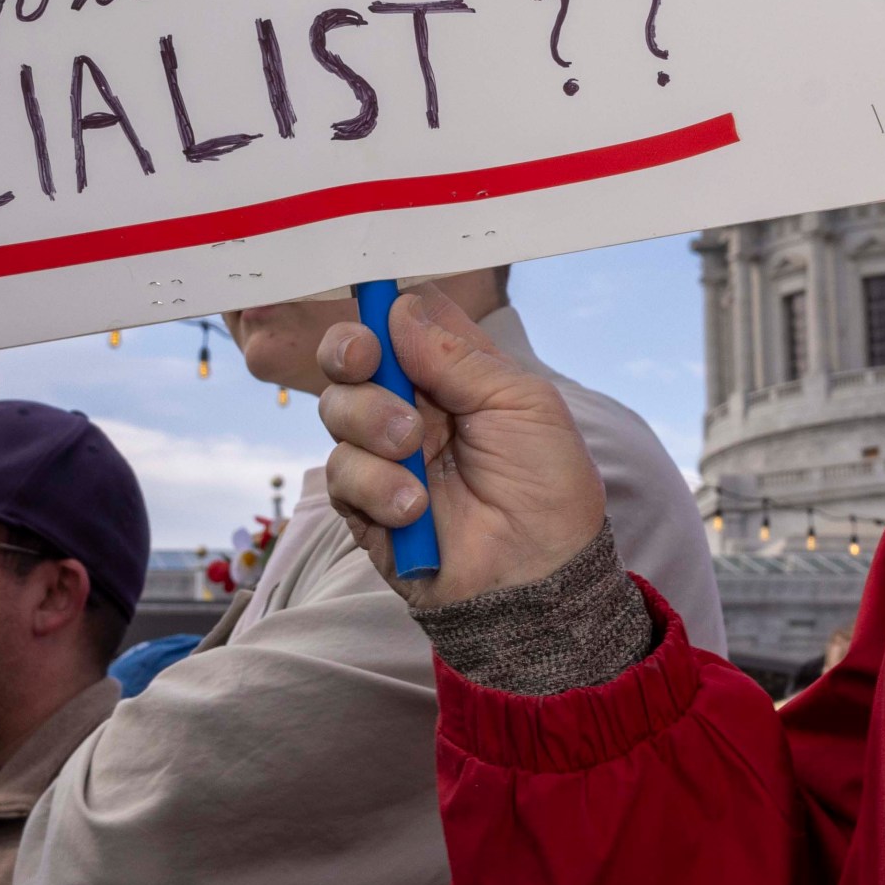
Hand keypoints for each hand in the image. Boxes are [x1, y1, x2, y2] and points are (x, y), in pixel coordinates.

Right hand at [315, 289, 608, 609]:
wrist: (539, 573)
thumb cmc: (546, 485)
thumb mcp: (522, 403)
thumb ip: (460, 356)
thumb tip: (399, 310)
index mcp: (451, 374)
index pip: (399, 323)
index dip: (384, 311)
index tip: (383, 311)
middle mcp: (410, 406)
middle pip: (350, 357)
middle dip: (348, 350)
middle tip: (366, 359)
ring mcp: (383, 454)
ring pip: (338, 410)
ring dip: (371, 421)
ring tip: (414, 448)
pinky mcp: (364, 505)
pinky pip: (341, 473)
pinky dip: (374, 483)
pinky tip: (414, 505)